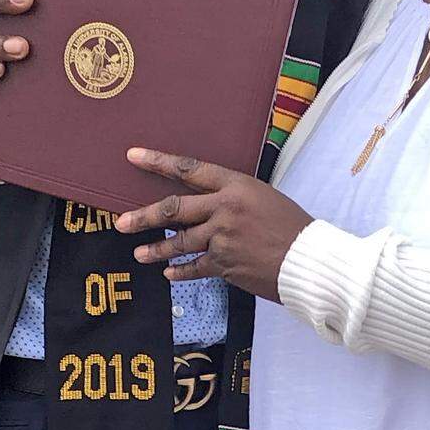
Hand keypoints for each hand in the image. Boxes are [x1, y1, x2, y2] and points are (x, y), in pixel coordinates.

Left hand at [116, 149, 313, 301]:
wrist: (308, 259)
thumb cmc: (291, 225)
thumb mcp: (263, 196)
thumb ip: (231, 196)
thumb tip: (204, 203)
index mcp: (235, 186)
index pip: (190, 170)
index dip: (159, 162)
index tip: (134, 156)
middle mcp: (225, 209)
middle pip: (175, 209)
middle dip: (144, 217)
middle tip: (122, 223)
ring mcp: (223, 238)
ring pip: (179, 242)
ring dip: (156, 249)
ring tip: (140, 253)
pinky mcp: (225, 265)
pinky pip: (194, 267)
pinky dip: (180, 271)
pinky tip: (169, 273)